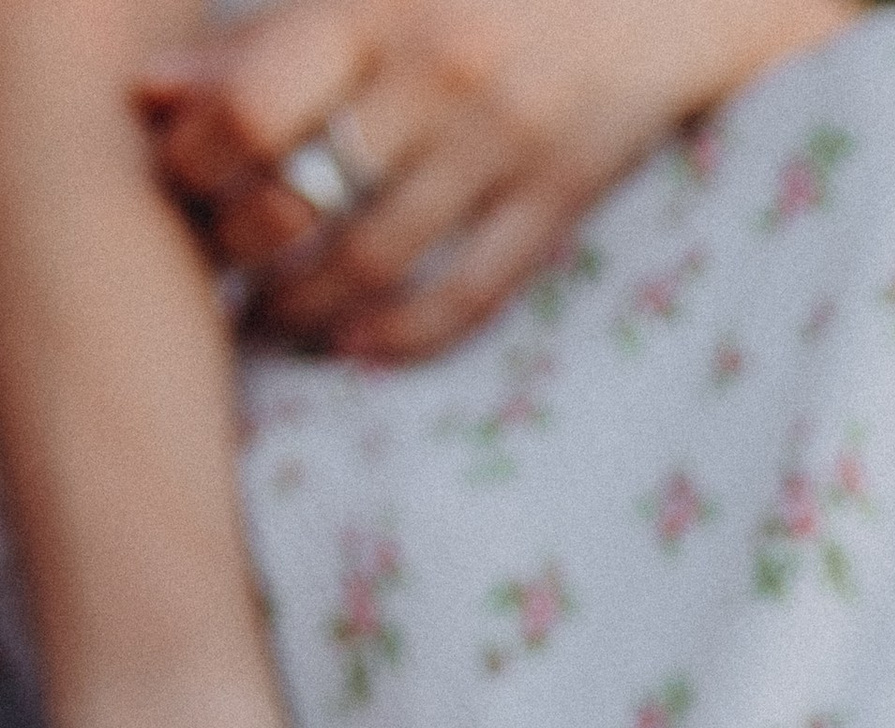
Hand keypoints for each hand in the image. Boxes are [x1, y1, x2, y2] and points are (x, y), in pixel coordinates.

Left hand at [137, 0, 852, 365]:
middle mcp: (439, 73)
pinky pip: (466, 294)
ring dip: (306, 308)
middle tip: (217, 267)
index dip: (197, 161)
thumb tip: (152, 93)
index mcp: (376, 2)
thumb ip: (265, 34)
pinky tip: (355, 347)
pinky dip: (399, 335)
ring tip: (269, 321)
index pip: (250, 107)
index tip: (180, 183)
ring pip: (375, 262)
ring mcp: (507, 143)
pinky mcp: (562, 195)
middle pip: (303, 200)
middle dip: (243, 250)